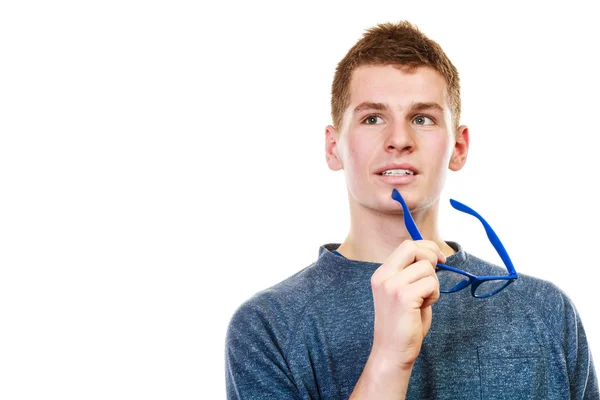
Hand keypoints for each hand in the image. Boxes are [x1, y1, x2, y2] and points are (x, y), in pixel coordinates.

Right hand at [369, 240, 444, 369]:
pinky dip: (434, 295)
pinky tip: (424, 307)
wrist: (392, 351)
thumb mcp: (403, 291)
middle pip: (412, 248)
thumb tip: (433, 255)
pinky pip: (431, 283)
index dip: (426, 248)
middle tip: (434, 275)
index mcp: (382, 273)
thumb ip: (412, 273)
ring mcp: (391, 286)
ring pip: (426, 268)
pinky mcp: (403, 297)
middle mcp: (383, 276)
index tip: (439, 259)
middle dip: (430, 257)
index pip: (406, 246)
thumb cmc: (403, 323)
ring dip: (433, 283)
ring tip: (424, 300)